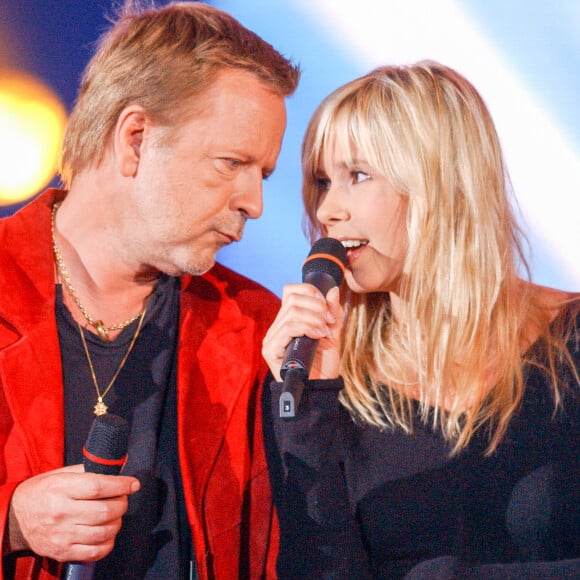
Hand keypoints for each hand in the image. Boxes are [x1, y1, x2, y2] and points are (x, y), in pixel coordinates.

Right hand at [8, 464, 139, 561]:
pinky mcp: (62, 552)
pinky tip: (107, 532)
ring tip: (115, 515)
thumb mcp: (61, 474)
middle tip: (122, 499)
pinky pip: (95, 552)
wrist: (15, 518)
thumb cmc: (42, 491)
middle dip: (122, 504)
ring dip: (117, 522)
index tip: (133, 484)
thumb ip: (89, 470)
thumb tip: (119, 466)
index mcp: (60, 489)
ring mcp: (62, 536)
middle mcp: (61, 513)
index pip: (98, 487)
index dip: (121, 485)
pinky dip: (108, 542)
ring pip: (104, 532)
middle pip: (105, 511)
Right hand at [263, 284, 342, 380]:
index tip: (327, 307)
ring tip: (325, 332)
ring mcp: (272, 338)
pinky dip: (306, 327)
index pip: (291, 291)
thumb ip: (332, 312)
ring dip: (314, 318)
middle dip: (316, 307)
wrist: (320, 389)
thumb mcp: (331, 333)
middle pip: (292, 299)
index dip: (310, 292)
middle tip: (330, 322)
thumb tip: (333, 289)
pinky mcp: (271, 350)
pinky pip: (287, 328)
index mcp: (288, 320)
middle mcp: (277, 327)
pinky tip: (318, 336)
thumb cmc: (324, 364)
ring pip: (291, 312)